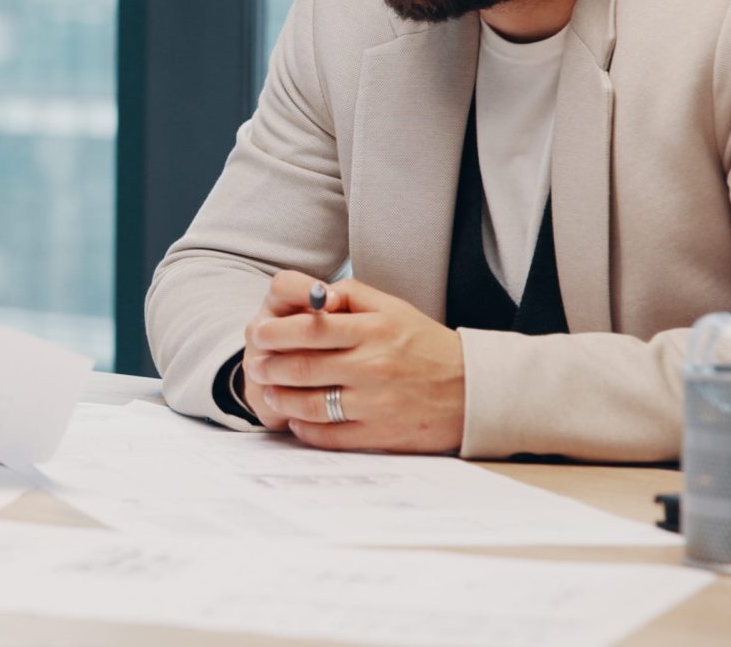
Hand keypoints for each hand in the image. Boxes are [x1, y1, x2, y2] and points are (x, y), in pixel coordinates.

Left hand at [242, 271, 465, 453]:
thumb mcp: (392, 308)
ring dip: (280, 399)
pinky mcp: (380, 435)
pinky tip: (296, 420)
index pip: (310, 329)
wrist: (474, 389)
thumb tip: (310, 295)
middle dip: (269, 366)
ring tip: (269, 391)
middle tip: (256, 364)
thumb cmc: (425, 344)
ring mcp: (375, 404)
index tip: (259, 335)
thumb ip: (349, 296)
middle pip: (302, 368)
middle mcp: (372, 368)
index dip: (276, 332)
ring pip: (310, 405)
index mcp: (374, 331)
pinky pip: (329, 436)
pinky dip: (304, 429)